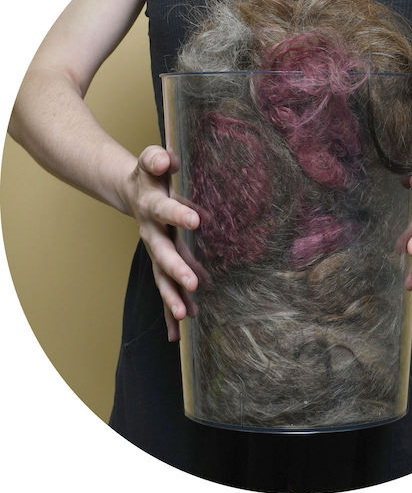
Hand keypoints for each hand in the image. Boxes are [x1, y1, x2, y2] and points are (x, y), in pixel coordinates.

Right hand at [120, 145, 209, 340]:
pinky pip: (165, 287)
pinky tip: (178, 332)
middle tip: (192, 284)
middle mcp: (152, 232)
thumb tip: (165, 159)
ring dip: (172, 296)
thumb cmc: (149, 176)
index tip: (197, 219)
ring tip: (185, 315)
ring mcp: (156, 250)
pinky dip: (170, 308)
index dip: (178, 213)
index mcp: (151, 205)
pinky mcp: (161, 262)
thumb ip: (156, 159)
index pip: (165, 209)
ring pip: (161, 276)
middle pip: (162, 252)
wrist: (133, 192)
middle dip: (176, 268)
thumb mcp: (150, 162)